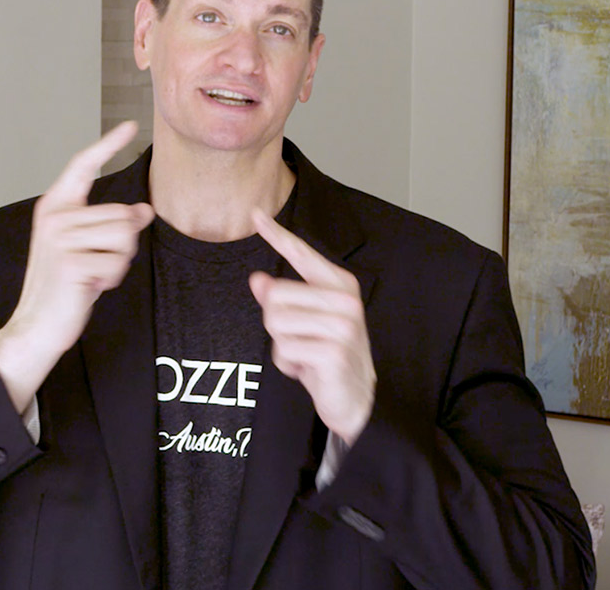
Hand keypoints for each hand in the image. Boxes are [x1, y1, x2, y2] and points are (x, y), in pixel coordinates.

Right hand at [0, 122, 154, 411]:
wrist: (36, 324)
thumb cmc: (65, 286)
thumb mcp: (90, 248)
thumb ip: (112, 225)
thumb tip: (145, 210)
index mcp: (55, 206)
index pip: (83, 166)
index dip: (107, 145)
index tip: (130, 126)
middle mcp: (55, 216)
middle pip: (121, 213)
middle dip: (123, 243)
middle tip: (98, 264)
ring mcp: (60, 239)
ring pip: (124, 236)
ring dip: (119, 261)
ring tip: (94, 273)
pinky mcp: (71, 263)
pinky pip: (117, 262)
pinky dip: (112, 278)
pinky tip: (90, 286)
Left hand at [249, 208, 374, 445]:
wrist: (354, 396)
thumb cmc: (326, 354)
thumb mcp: (302, 322)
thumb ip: (281, 299)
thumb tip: (257, 279)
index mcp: (338, 284)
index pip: (301, 253)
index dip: (276, 234)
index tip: (255, 212)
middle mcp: (344, 300)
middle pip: (275, 296)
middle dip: (275, 324)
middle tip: (299, 340)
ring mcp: (343, 326)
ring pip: (276, 323)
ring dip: (282, 346)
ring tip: (305, 354)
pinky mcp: (334, 351)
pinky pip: (284, 350)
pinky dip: (287, 364)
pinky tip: (308, 369)